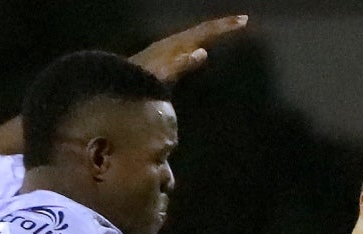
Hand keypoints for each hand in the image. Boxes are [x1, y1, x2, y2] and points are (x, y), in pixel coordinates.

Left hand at [131, 14, 248, 83]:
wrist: (119, 84)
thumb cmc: (141, 82)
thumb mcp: (162, 74)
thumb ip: (182, 63)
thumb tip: (203, 51)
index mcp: (176, 44)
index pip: (205, 31)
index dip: (224, 27)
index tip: (244, 21)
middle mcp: (173, 42)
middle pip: (202, 29)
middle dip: (223, 25)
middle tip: (243, 20)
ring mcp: (168, 48)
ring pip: (196, 34)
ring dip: (213, 31)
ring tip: (228, 28)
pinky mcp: (164, 56)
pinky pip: (190, 43)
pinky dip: (202, 41)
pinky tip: (202, 48)